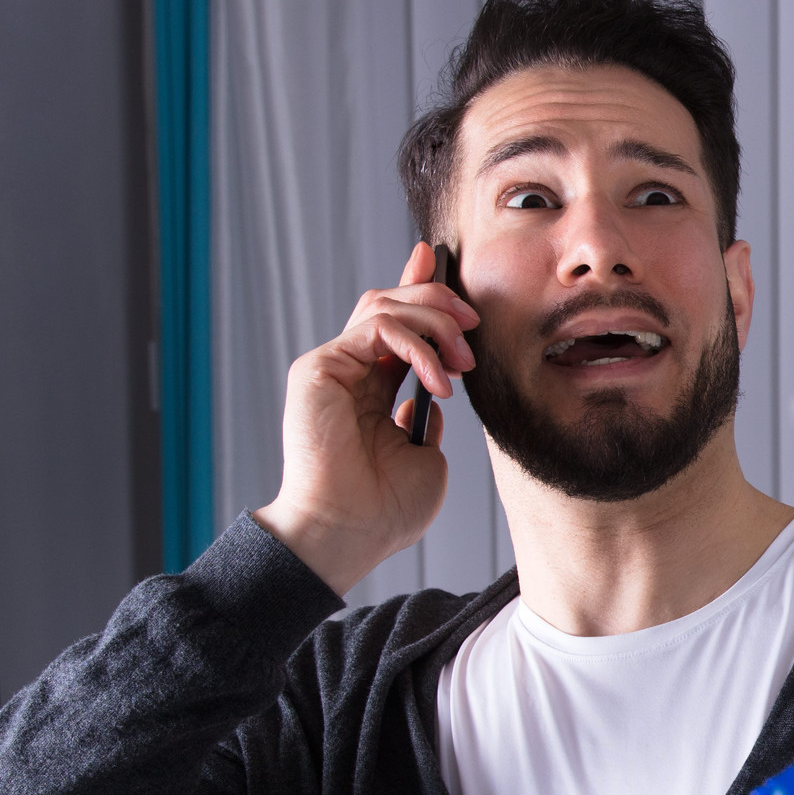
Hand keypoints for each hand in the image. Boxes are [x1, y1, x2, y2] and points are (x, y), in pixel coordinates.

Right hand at [252, 243, 479, 595]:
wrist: (349, 533)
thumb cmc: (384, 510)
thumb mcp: (425, 458)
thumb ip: (427, 419)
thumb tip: (433, 396)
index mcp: (371, 389)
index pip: (395, 324)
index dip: (418, 287)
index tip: (441, 261)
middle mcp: (349, 371)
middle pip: (391, 302)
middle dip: (440, 302)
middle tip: (473, 328)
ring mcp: (332, 367)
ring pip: (385, 305)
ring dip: (436, 323)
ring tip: (461, 364)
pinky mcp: (319, 368)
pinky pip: (377, 327)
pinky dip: (417, 344)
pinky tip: (438, 380)